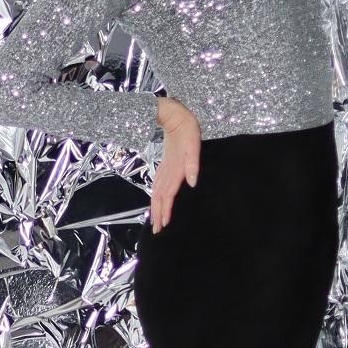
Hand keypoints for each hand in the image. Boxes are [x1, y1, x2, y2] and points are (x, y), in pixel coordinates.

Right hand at [150, 105, 199, 232]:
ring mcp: (163, 168)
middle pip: (159, 197)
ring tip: (154, 220)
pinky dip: (155, 196)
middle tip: (156, 230)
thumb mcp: (193, 144)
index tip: (162, 225)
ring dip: (155, 207)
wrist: (172, 116)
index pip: (167, 195)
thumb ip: (193, 164)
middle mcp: (167, 171)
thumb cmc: (186, 129)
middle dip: (157, 214)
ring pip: (156, 192)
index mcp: (175, 169)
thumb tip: (192, 183)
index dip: (165, 211)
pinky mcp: (164, 165)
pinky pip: (157, 185)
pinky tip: (155, 199)